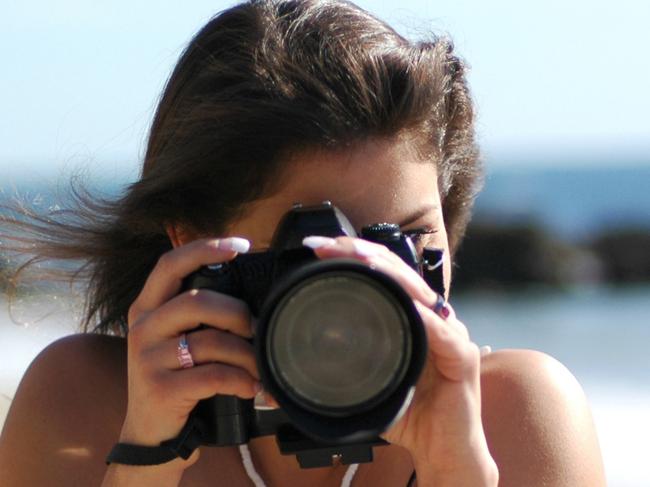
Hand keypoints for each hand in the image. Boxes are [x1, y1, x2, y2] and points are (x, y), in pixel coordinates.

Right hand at [118, 237, 259, 466]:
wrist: (150, 433)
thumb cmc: (175, 377)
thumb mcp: (175, 338)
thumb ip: (198, 313)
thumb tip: (249, 296)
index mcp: (147, 307)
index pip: (170, 264)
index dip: (205, 248)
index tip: (240, 245)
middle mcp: (143, 327)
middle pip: (197, 301)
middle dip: (237, 313)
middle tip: (255, 328)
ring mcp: (148, 358)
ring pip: (211, 341)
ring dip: (247, 354)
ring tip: (260, 367)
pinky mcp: (161, 389)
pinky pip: (214, 375)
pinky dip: (241, 380)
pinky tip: (252, 387)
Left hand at [302, 235, 496, 483]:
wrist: (442, 451)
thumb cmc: (406, 414)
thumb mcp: (366, 385)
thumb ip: (337, 371)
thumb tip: (282, 376)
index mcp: (410, 317)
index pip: (383, 273)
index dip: (354, 255)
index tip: (318, 248)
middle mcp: (431, 318)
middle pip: (399, 273)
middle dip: (364, 252)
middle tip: (329, 245)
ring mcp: (450, 334)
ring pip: (420, 293)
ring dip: (392, 273)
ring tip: (363, 259)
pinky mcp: (462, 358)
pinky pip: (443, 333)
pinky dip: (425, 318)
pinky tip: (408, 305)